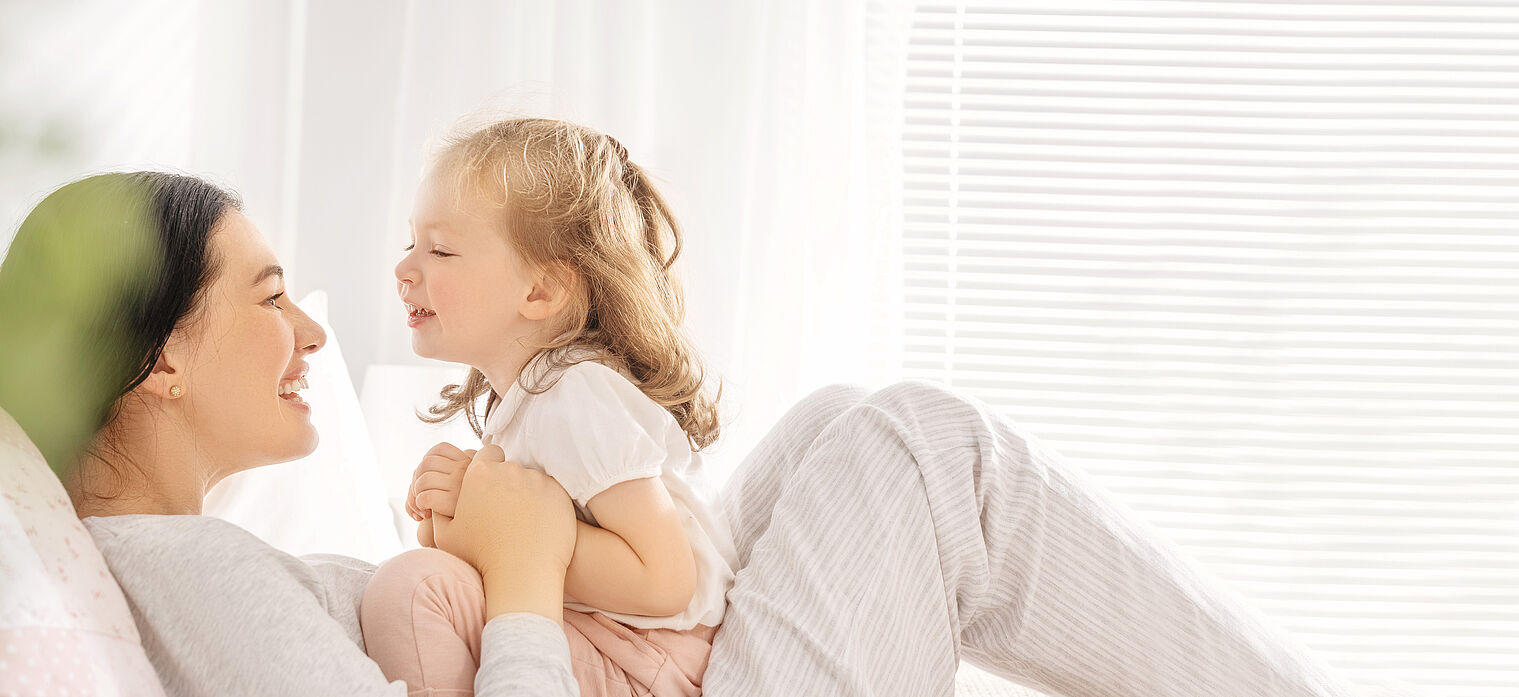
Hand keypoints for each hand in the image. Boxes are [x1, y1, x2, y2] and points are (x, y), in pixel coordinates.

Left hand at [406, 442, 474, 520]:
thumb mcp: (472, 481)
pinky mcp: (452, 502)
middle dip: (417, 480)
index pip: (440, 449)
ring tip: (423, 506)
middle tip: (420, 496)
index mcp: (468, 462)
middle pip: (426, 464)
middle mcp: (464, 470)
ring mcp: (458, 485)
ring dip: (416, 494)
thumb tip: (426, 460)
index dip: (427, 461)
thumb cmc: (476, 507)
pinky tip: (426, 513)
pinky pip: (426, 497)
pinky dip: (420, 505)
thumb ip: (455, 469)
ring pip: (423, 480)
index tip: (429, 477)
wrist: (486, 526)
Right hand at [433, 445, 577, 577]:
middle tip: (506, 509)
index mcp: (479, 474)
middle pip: (510, 467)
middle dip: (508, 483)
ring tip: (524, 521)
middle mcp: (509, 470)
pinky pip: (550, 492)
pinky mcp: (558, 492)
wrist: (522, 574)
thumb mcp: (446, 536)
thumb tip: (435, 500)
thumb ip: (439, 512)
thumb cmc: (480, 557)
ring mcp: (536, 480)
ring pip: (531, 480)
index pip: (487, 455)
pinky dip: (546, 503)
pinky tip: (539, 524)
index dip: (489, 468)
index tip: (490, 486)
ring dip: (527, 494)